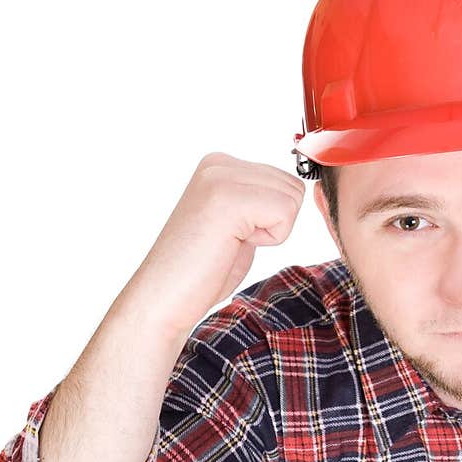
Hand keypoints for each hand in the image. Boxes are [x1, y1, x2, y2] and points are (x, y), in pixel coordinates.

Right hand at [130, 152, 307, 336]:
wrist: (165, 298)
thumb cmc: (201, 270)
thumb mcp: (238, 222)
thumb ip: (260, 199)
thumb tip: (297, 190)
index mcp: (219, 165)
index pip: (286, 179)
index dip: (270, 217)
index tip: (232, 233)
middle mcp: (219, 163)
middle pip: (293, 187)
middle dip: (273, 222)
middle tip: (231, 240)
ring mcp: (221, 177)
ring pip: (292, 199)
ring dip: (269, 231)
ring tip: (230, 242)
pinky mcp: (227, 198)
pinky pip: (285, 214)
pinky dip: (268, 239)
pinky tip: (232, 245)